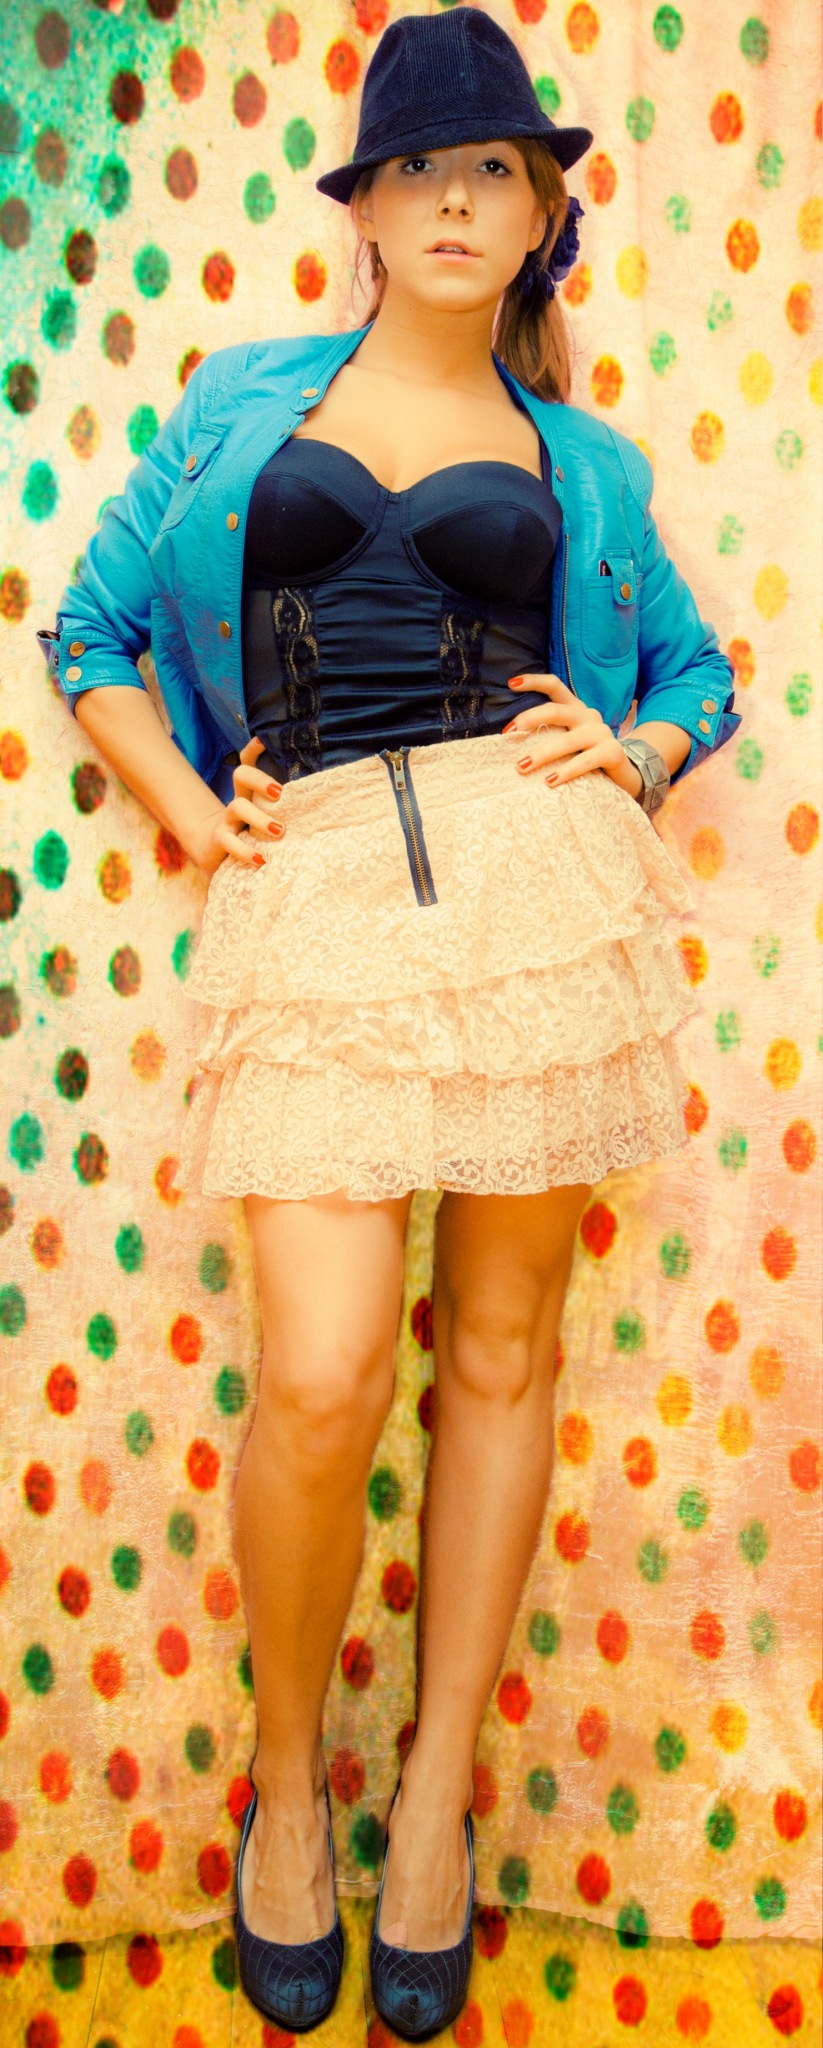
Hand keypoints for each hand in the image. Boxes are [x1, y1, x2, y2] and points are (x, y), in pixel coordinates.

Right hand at [187, 737, 285, 875]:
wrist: (216, 855)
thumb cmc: (251, 835)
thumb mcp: (267, 820)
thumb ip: (286, 811)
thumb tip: (322, 805)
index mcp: (250, 793)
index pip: (248, 762)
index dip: (253, 749)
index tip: (263, 739)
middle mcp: (238, 800)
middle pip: (241, 775)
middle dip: (260, 779)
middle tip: (280, 793)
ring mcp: (226, 819)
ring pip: (237, 807)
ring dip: (260, 818)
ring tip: (280, 831)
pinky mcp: (219, 840)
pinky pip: (229, 842)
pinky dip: (245, 851)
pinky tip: (261, 859)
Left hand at [503, 674, 643, 797]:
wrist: (625, 774)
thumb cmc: (588, 756)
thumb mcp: (569, 740)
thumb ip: (550, 734)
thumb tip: (511, 739)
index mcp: (576, 709)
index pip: (555, 686)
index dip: (534, 681)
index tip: (511, 683)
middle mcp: (588, 716)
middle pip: (556, 710)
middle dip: (530, 718)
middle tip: (508, 731)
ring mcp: (601, 733)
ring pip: (567, 741)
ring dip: (542, 754)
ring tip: (521, 766)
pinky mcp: (612, 752)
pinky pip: (585, 761)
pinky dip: (566, 771)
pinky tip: (549, 781)